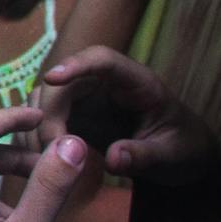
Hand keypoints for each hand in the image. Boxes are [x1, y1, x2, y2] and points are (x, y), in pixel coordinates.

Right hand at [20, 47, 220, 187]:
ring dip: (38, 127)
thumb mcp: (172, 155)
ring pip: (46, 99)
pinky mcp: (73, 116)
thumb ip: (144, 156)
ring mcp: (86, 99)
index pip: (104, 60)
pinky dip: (37, 137)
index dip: (77, 64)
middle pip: (64, 84)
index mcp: (136, 83)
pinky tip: (41, 162)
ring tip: (45, 161)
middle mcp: (104, 84)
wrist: (180, 158)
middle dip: (50, 114)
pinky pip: (44, 119)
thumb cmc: (183, 148)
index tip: (53, 78)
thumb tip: (113, 160)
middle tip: (50, 151)